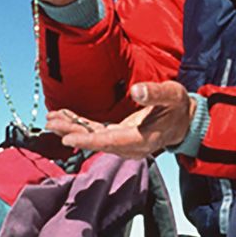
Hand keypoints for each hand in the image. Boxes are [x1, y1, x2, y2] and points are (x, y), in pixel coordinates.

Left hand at [46, 81, 195, 158]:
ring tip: (51, 121)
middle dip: (73, 134)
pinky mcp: (119, 137)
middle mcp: (131, 146)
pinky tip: (64, 117)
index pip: (112, 141)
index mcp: (143, 139)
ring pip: (94, 138)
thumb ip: (155, 93)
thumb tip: (137, 90)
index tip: (69, 138)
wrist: (184, 120)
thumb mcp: (172, 94)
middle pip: (98, 142)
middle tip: (51, 125)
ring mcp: (124, 143)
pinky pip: (97, 133)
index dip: (89, 140)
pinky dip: (81, 125)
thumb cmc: (178, 107)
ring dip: (73, 130)